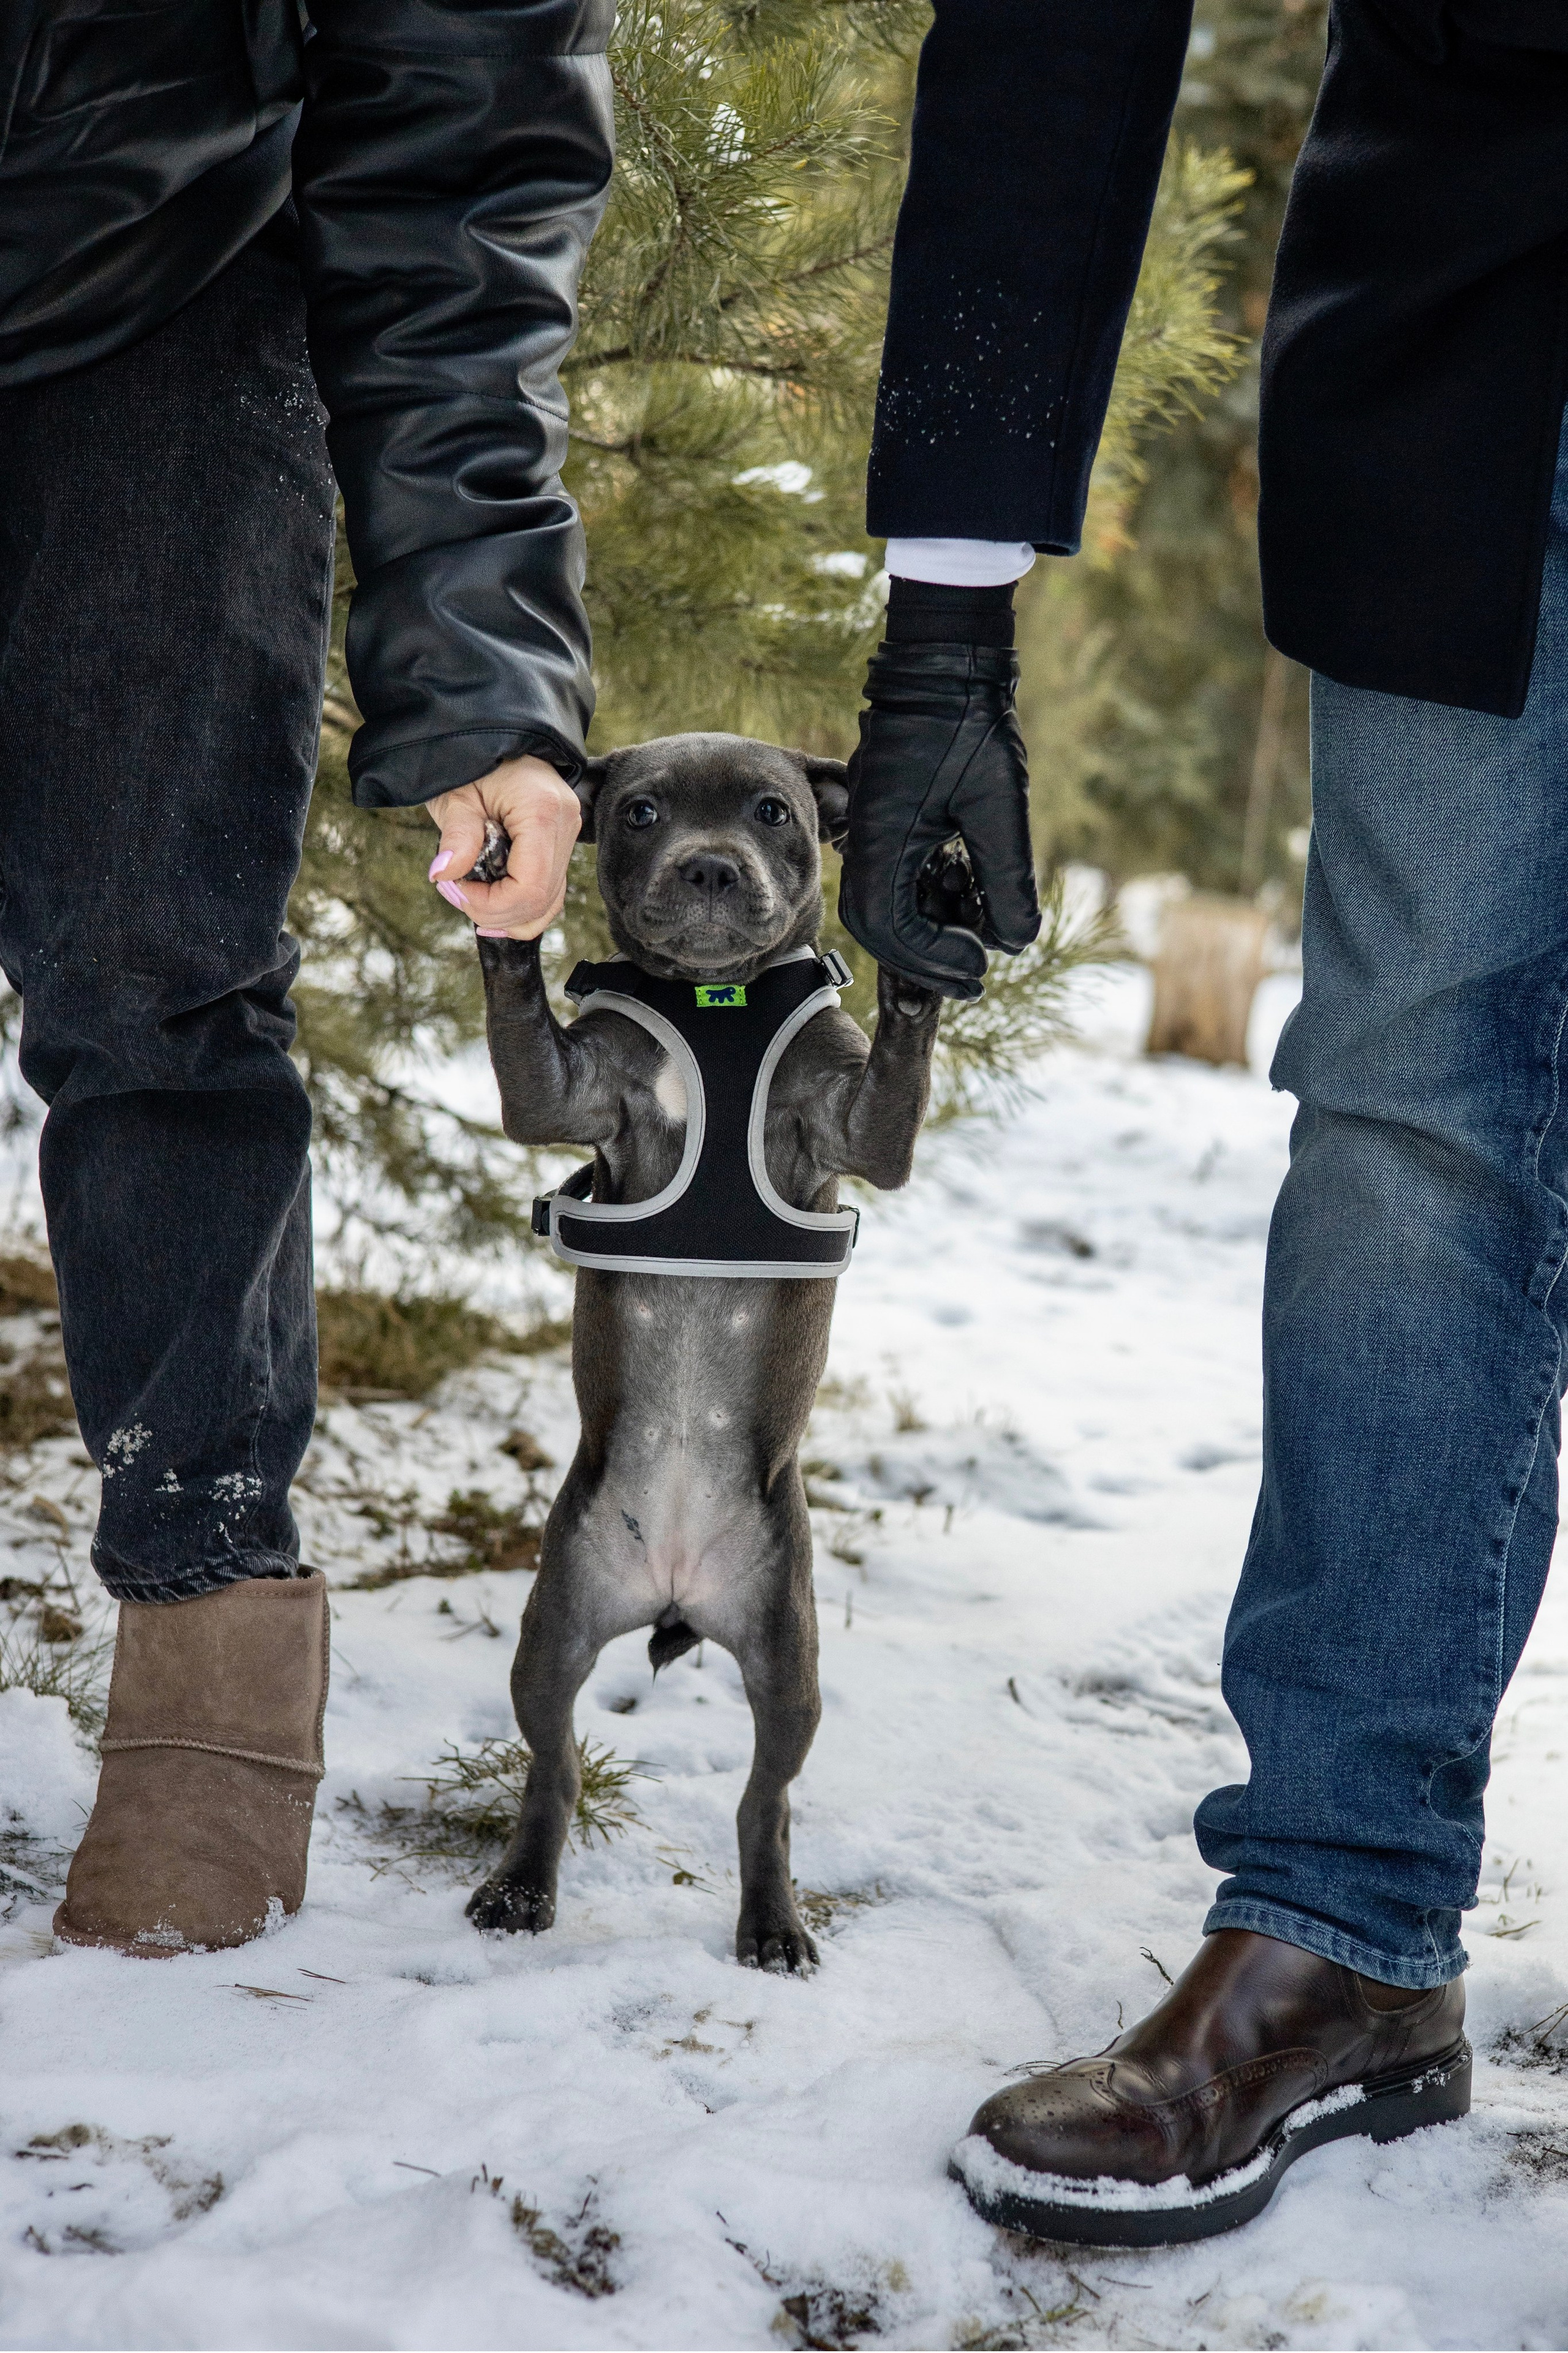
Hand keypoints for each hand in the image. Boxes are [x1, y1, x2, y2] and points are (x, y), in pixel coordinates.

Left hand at [425, 754, 580, 938]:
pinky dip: (523, 909)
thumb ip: (456, 835)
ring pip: (549, 903)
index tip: (453, 889)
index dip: (490, 904)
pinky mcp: (561, 841)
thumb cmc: (470, 757)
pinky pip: (550, 891)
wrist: (491, 732)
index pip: (529, 886)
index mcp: (543, 811)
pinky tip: (494, 911)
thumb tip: (444, 874)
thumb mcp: (456, 794)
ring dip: (507, 915)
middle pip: (540, 900)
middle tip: (454, 892)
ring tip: (470, 901)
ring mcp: (568, 834)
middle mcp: (566, 824)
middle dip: (494, 911)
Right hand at [837, 644, 1039, 999]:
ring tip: (975, 935)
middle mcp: (863, 838)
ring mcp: (868, 826)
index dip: (934, 958)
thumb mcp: (999, 806)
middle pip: (876, 925)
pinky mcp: (883, 815)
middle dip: (924, 957)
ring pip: (881, 903)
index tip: (980, 966)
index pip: (889, 928)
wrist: (945, 661)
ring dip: (924, 930)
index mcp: (879, 839)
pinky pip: (890, 875)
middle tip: (973, 975)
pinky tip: (964, 894)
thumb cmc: (969, 724)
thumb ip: (1007, 879)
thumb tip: (1016, 942)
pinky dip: (924, 898)